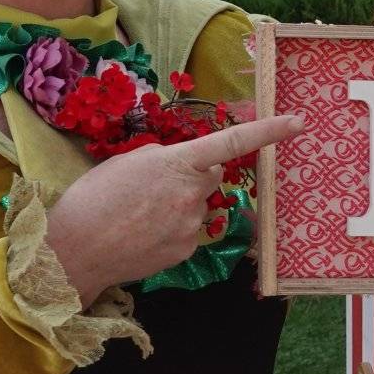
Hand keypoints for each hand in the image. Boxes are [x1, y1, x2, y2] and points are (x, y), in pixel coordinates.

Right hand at [43, 113, 305, 304]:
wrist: (75, 249)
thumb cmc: (94, 198)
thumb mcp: (129, 161)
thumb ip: (166, 158)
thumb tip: (187, 166)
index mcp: (178, 164)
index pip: (232, 142)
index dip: (269, 131)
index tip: (298, 123)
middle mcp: (193, 194)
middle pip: (211, 175)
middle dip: (195, 174)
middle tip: (154, 185)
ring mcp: (193, 226)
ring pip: (197, 204)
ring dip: (179, 204)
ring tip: (139, 213)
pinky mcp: (187, 251)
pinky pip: (188, 231)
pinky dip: (171, 229)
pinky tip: (142, 233)